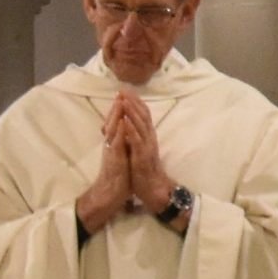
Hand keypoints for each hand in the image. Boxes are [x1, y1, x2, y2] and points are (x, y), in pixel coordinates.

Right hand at [79, 99, 136, 235]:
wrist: (110, 195)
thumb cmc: (118, 177)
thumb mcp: (122, 157)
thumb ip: (123, 146)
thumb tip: (127, 136)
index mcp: (113, 144)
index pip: (115, 123)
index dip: (119, 109)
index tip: (124, 95)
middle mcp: (110, 145)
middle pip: (112, 122)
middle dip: (117, 106)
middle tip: (121, 91)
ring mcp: (111, 151)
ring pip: (112, 129)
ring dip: (117, 114)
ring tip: (121, 100)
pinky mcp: (114, 159)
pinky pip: (116, 143)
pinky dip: (120, 131)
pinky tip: (123, 122)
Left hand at [116, 95, 176, 215]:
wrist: (154, 189)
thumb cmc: (144, 170)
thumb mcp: (139, 150)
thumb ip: (137, 138)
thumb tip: (130, 125)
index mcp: (148, 136)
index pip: (144, 115)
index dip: (136, 102)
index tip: (126, 91)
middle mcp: (149, 138)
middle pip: (143, 115)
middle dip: (133, 102)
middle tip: (124, 89)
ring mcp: (147, 146)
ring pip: (141, 125)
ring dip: (132, 112)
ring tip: (124, 100)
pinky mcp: (142, 156)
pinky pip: (137, 140)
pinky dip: (131, 129)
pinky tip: (125, 121)